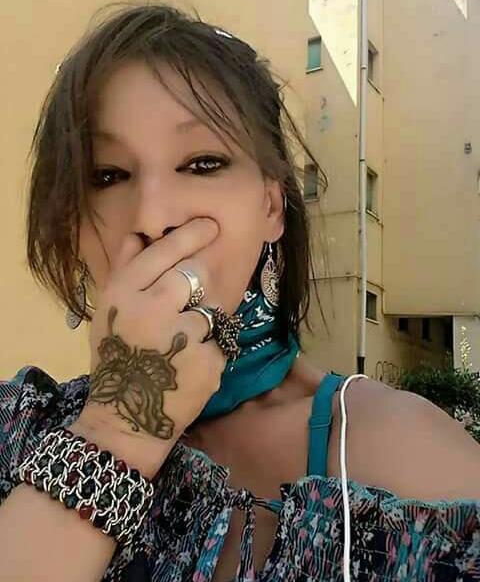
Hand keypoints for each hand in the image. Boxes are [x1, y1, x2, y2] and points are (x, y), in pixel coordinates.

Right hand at [79, 218, 226, 445]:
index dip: (189, 234)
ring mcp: (183, 337)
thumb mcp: (108, 312)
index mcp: (123, 295)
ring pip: (211, 307)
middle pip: (193, 274)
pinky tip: (191, 365)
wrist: (126, 417)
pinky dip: (212, 349)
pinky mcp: (207, 362)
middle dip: (200, 277)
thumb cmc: (116, 358)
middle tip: (201, 284)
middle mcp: (152, 311)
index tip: (210, 224)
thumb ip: (124, 271)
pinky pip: (220, 339)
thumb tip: (139, 233)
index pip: (163, 253)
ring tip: (184, 341)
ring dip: (204, 320)